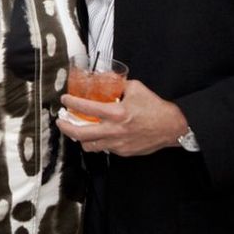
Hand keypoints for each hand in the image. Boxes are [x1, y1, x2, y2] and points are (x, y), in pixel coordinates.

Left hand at [57, 80, 189, 156]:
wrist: (172, 127)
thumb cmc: (155, 107)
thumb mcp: (136, 88)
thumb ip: (119, 85)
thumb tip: (107, 81)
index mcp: (116, 113)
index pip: (86, 108)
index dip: (72, 103)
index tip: (65, 100)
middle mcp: (114, 130)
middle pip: (81, 134)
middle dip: (66, 128)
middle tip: (61, 122)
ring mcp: (118, 144)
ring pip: (90, 146)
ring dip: (80, 138)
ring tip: (77, 130)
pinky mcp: (123, 152)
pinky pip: (105, 148)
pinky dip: (98, 142)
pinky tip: (98, 135)